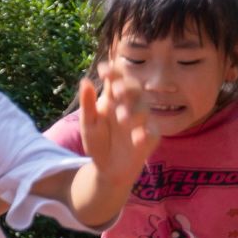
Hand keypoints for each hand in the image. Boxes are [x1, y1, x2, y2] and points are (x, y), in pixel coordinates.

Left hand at [78, 63, 159, 183]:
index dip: (112, 73)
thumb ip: (87, 104)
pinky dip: (145, 133)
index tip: (103, 70)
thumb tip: (84, 80)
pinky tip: (137, 137)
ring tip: (121, 119)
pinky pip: (152, 132)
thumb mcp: (88, 124)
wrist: (107, 168)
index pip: (115, 81)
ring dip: (133, 111)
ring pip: (143, 108)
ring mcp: (142, 121)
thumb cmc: (98, 142)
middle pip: (134, 89)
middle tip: (116, 90)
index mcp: (113, 99)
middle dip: (126, 87)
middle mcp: (130, 106)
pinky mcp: (151, 137)